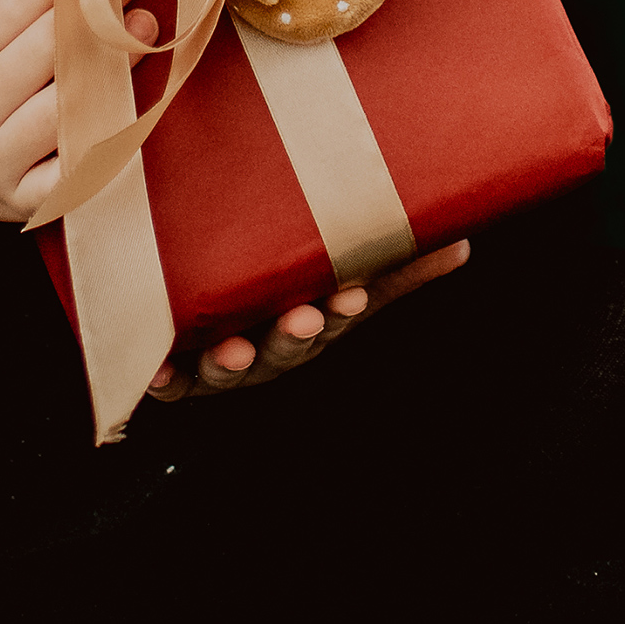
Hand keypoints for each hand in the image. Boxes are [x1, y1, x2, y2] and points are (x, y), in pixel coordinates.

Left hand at [144, 239, 469, 404]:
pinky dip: (165, 380)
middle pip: (284, 347)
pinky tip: (160, 372)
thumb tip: (464, 243)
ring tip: (235, 350)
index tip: (349, 294)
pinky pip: (168, 380)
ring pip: (227, 369)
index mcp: (312, 321)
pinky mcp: (174, 367)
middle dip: (295, 336)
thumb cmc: (287, 288)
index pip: (334, 317)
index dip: (342, 310)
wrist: (205, 297)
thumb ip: (397, 260)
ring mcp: (221, 360)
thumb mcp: (344, 271)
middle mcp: (268, 344)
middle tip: (306, 317)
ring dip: (232, 363)